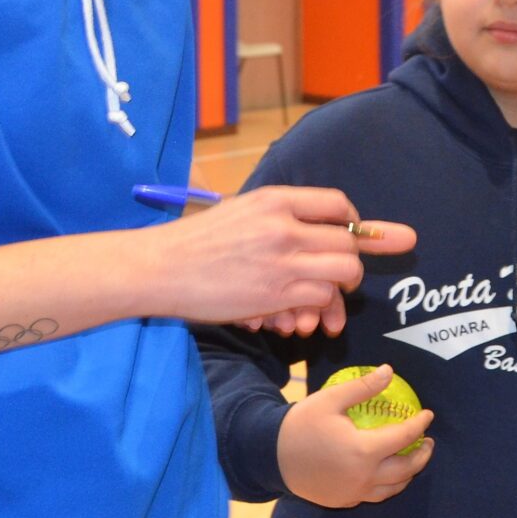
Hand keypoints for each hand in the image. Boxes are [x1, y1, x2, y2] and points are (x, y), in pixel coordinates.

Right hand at [151, 188, 412, 330]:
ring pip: (344, 272)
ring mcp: (282, 261)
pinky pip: (321, 298)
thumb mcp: (241, 211)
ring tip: (328, 301)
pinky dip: (317, 310)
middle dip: (356, 262)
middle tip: (346, 278)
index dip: (356, 222)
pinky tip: (296, 318)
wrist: (159, 267)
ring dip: (342, 290)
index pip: (337, 204)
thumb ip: (280, 216)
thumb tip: (321, 230)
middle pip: (348, 242)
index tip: (357, 234)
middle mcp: (283, 226)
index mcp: (274, 200)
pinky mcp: (275, 294)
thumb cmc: (197, 242)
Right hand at [277, 364, 433, 507]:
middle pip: (406, 469)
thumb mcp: (330, 400)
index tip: (428, 415)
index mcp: (364, 451)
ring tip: (413, 459)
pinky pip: (374, 495)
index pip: (403, 438)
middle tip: (428, 441)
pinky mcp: (344, 500)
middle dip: (423, 455)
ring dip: (408, 473)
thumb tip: (389, 371)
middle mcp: (364, 477)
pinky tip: (386, 473)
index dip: (419, 425)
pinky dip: (387, 485)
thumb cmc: (300, 425)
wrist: (269, 457)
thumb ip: (363, 387)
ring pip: (393, 488)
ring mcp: (354, 493)